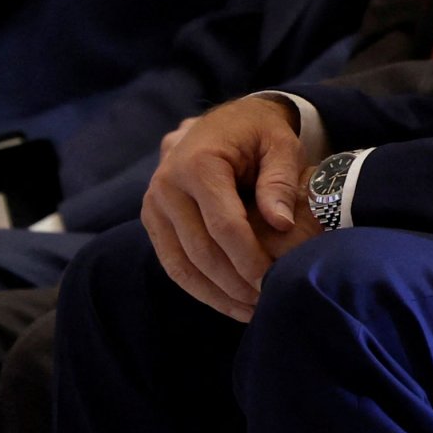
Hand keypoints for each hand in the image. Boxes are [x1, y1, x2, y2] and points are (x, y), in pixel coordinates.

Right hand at [140, 95, 317, 322]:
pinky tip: (229, 302)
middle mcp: (167, 184)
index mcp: (198, 162)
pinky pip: (172, 263)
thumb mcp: (280, 143)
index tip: (272, 280)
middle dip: (235, 282)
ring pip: (181, 265)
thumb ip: (280, 181)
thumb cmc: (258, 132)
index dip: (248, 258)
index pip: (223, 224)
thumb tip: (280, 224)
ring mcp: (154, 204)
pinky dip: (199, 288)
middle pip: (201, 250)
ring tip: (250, 311)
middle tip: (266, 301)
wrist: (224, 120)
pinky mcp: (152, 219)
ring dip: (216, 294)